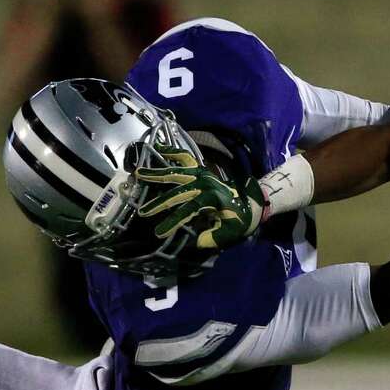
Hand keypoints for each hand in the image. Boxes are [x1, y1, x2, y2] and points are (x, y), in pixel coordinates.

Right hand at [135, 147, 265, 250]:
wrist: (250, 203)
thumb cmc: (238, 220)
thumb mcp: (231, 233)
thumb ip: (215, 237)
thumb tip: (198, 242)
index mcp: (213, 199)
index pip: (188, 211)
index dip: (173, 222)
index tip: (159, 232)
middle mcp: (206, 184)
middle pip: (179, 192)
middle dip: (160, 202)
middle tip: (143, 211)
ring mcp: (203, 174)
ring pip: (177, 172)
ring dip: (158, 174)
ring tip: (139, 174)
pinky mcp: (201, 170)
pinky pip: (185, 158)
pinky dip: (172, 152)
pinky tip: (158, 148)